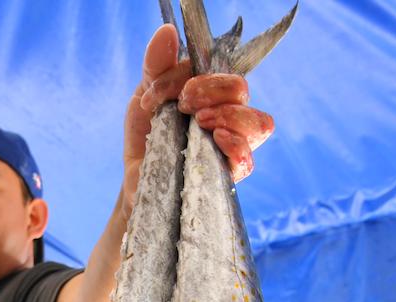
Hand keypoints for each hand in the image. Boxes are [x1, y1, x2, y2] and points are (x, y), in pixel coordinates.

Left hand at [124, 23, 274, 205]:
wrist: (136, 176)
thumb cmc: (147, 135)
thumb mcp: (145, 96)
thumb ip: (157, 66)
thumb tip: (167, 31)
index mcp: (214, 94)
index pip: (225, 74)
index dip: (199, 78)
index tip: (162, 95)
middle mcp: (229, 117)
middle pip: (242, 93)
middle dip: (211, 92)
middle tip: (184, 107)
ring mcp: (231, 146)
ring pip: (259, 124)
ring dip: (228, 117)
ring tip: (200, 123)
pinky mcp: (226, 176)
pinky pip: (248, 161)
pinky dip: (236, 147)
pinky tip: (215, 140)